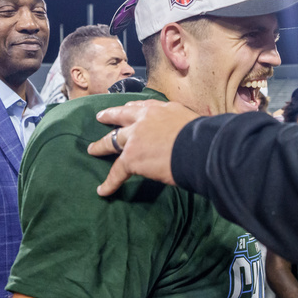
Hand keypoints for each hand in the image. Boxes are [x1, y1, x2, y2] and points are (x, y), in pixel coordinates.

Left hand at [87, 100, 201, 195]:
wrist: (200, 147)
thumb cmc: (204, 137)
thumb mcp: (193, 121)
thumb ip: (184, 125)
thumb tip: (192, 134)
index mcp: (161, 110)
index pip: (142, 107)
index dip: (132, 109)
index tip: (127, 109)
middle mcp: (144, 119)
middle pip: (122, 117)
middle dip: (110, 116)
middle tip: (101, 117)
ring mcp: (135, 137)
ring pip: (112, 140)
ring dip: (100, 145)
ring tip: (92, 149)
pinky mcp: (131, 157)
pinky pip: (117, 171)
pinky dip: (110, 182)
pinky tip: (102, 190)